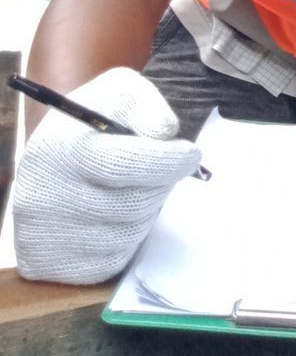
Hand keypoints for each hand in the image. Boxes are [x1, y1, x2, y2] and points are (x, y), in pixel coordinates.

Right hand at [12, 67, 200, 284]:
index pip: (126, 163)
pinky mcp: (48, 262)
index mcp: (61, 147)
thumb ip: (145, 104)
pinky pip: (112, 260)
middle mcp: (46, 193)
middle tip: (165, 171)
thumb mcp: (118, 92)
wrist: (52, 157)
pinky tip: (117, 216)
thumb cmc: (96, 121)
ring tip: (137, 189)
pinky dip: (127, 240)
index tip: (191, 154)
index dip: (169, 161)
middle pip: (134, 203)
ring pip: (128, 234)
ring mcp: (44, 232)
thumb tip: (165, 135)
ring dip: (147, 212)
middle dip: (162, 185)